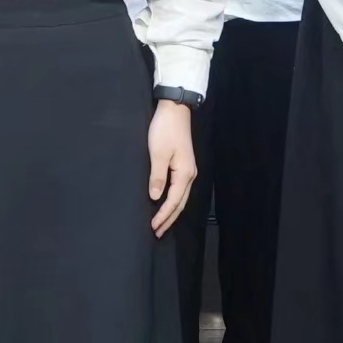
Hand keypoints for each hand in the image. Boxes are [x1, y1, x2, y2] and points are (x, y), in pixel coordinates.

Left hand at [145, 103, 200, 236]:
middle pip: (180, 203)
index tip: (153, 227)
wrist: (175, 110)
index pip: (173, 201)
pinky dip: (172, 200)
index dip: (163, 215)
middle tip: (157, 232)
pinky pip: (179, 189)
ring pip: (180, 197)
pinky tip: (165, 203)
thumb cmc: (165, 130)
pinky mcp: (183, 165)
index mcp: (184, 174)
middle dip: (169, 219)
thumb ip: (157, 177)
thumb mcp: (158, 154)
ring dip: (171, 211)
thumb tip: (156, 198)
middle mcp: (189, 175)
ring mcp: (188, 170)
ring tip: (161, 223)